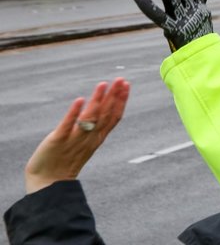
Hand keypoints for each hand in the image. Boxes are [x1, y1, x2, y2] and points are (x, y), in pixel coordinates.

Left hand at [25, 78, 129, 193]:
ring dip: (97, 100)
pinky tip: (79, 100)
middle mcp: (89, 138)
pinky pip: (67, 126)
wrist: (48, 184)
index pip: (113, 117)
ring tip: (103, 84)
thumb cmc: (65, 162)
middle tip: (121, 79)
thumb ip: (93, 127)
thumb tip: (102, 108)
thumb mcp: (85, 143)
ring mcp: (74, 140)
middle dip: (114, 96)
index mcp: (97, 139)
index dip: (121, 100)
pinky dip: (74, 113)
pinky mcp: (57, 141)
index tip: (126, 85)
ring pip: (90, 118)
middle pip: (105, 115)